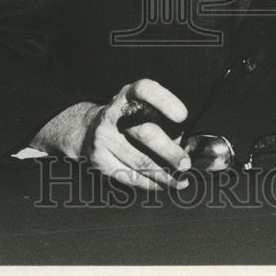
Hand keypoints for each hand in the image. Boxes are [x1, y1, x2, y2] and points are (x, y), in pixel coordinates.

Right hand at [31, 78, 190, 190]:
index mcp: (129, 94)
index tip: (182, 116)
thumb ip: (163, 119)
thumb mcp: (143, 107)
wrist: (89, 129)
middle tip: (186, 163)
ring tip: (182, 180)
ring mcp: (104, 137)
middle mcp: (114, 113)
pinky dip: (150, 183)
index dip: (165, 102)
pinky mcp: (99, 159)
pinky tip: (164, 184)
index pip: (146, 90)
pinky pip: (129, 176)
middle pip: (145, 133)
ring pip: (139, 161)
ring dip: (165, 174)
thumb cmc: (129, 118)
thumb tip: (186, 145)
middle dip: (169, 151)